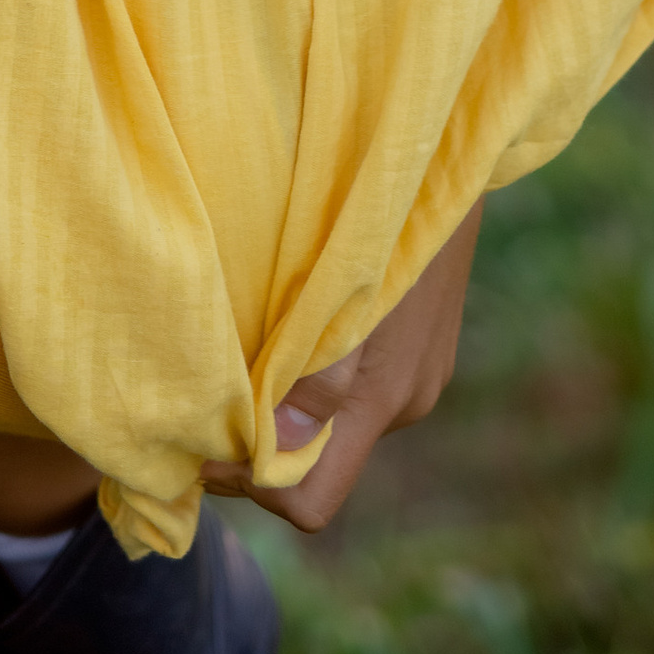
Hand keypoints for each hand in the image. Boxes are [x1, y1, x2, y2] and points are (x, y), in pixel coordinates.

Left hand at [204, 203, 482, 535]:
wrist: (448, 153)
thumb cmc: (382, 215)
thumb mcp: (343, 295)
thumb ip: (314, 378)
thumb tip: (271, 454)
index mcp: (383, 401)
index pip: (311, 500)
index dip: (253, 482)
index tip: (205, 443)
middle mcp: (406, 402)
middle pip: (320, 463)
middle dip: (261, 445)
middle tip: (210, 400)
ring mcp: (419, 373)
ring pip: (335, 417)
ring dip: (288, 401)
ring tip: (245, 351)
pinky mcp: (422, 344)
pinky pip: (357, 379)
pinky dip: (317, 367)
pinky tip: (295, 317)